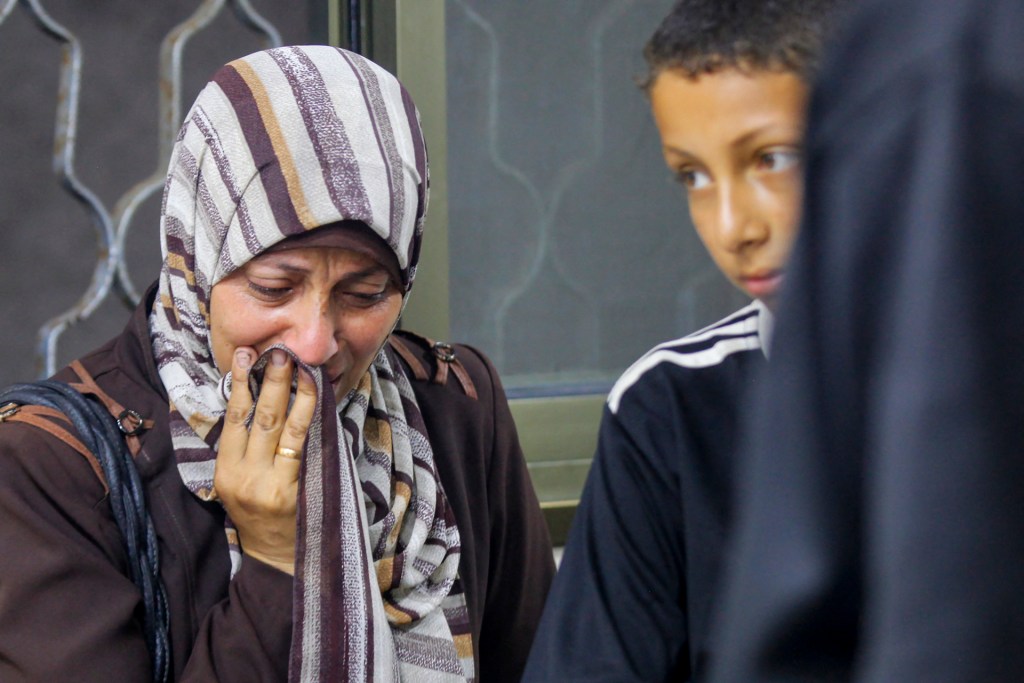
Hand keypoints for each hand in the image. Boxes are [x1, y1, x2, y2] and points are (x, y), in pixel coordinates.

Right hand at [214, 347, 316, 575]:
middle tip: (279, 353)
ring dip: (293, 393)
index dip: (239, 386)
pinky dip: (310, 419)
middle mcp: (242, 476)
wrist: (278, 561)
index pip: (231, 420)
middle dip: (269, 382)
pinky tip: (317, 400)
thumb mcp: (240, 486)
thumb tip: (256, 400)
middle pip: (257, 418)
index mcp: (224, 473)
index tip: (246, 357)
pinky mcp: (292, 491)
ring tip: (301, 368)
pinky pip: (302, 446)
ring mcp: (267, 484)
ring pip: (282, 427)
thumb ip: (244, 451)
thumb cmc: (262, 518)